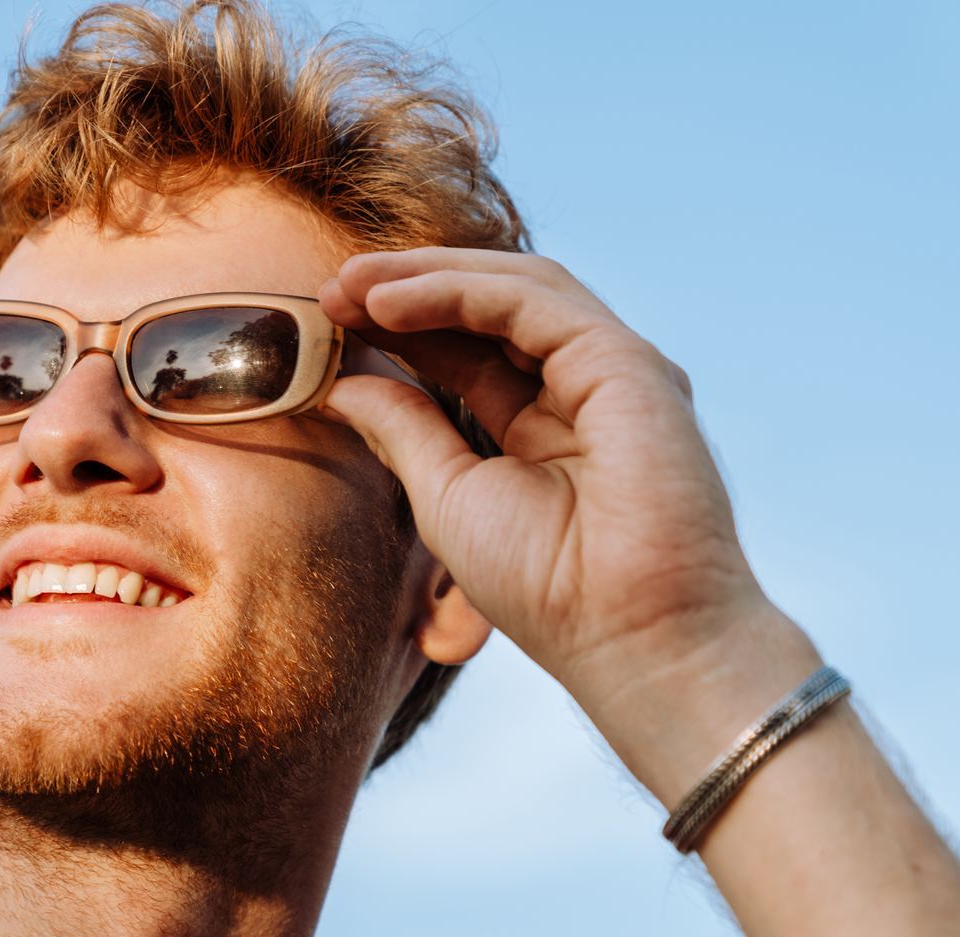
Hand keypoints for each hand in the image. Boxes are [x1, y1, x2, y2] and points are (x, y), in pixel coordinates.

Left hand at [318, 248, 783, 715]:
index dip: (399, 328)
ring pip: (513, 288)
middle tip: (329, 286)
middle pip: (489, 309)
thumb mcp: (448, 498)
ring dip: (424, 277)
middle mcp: (583, 387)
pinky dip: (456, 290)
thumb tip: (345, 386)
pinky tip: (390, 301)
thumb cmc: (549, 589)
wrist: (629, 636)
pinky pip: (530, 299)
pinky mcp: (625, 361)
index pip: (467, 350)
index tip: (329, 319)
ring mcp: (610, 369)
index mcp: (546, 424)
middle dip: (405, 290)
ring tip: (349, 284)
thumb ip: (405, 433)